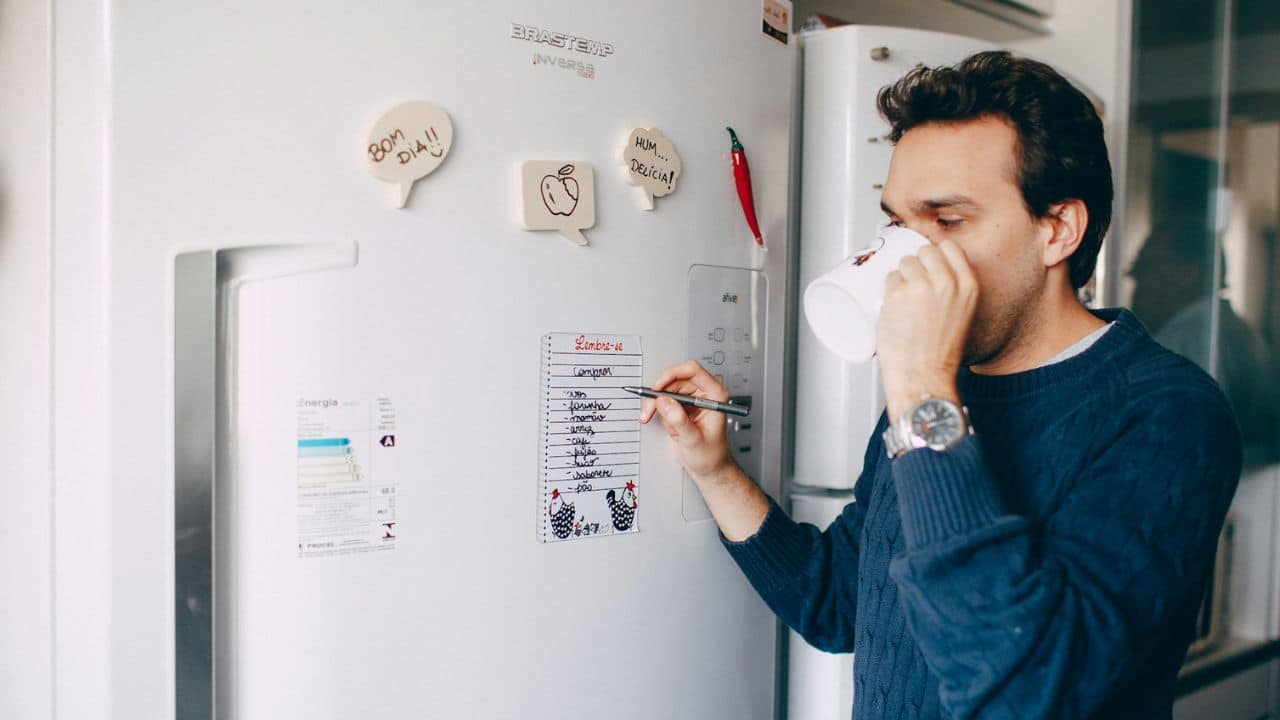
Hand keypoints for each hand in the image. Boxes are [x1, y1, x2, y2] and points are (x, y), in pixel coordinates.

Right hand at [638, 360, 735, 482]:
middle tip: (649, 408)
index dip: (672, 375)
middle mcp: (704, 393)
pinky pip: (663, 399)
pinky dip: (655, 409)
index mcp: (715, 395)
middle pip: (675, 379)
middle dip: (658, 393)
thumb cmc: (711, 456)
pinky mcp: (681, 406)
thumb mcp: (693, 440)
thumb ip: (678, 420)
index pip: (692, 371)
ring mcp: (692, 399)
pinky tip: (660, 422)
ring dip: (654, 403)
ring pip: (666, 389)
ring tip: (648, 417)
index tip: (657, 388)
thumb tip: (663, 401)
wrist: (709, 468)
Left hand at [876, 238, 977, 418]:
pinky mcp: (897, 294)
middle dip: (915, 263)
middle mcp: (946, 282)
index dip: (934, 253)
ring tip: (903, 301)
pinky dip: (888, 290)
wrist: (925, 377)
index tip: (926, 261)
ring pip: (904, 262)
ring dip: (900, 276)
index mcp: (967, 286)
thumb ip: (954, 294)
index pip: (949, 247)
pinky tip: (893, 306)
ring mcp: (920, 286)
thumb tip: (933, 277)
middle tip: (911, 284)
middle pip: (924, 251)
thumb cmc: (941, 355)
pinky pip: (889, 278)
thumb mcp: (962, 316)